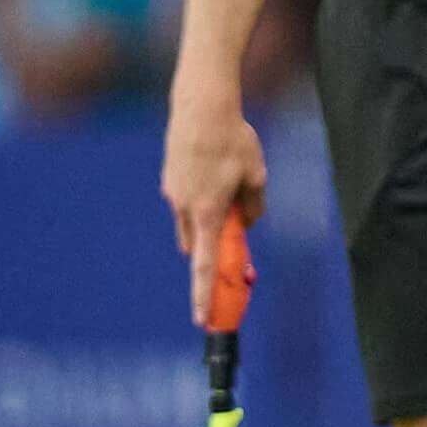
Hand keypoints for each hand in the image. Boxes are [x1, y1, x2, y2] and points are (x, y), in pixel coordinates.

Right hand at [161, 95, 265, 325]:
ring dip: (209, 219)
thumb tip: (247, 223)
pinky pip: (187, 200)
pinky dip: (202, 197)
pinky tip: (216, 166)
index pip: (205, 265)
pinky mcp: (169, 179)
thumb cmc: (232, 141)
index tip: (202, 319)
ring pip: (192, 222)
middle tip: (238, 228)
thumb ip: (254, 207)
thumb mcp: (257, 176)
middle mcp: (184, 208)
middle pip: (199, 245)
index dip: (204, 294)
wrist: (200, 107)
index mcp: (208, 214)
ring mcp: (173, 193)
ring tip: (231, 180)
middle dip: (214, 246)